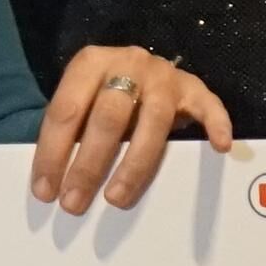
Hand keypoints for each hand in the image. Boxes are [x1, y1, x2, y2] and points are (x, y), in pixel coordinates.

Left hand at [29, 45, 237, 211]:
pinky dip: (216, 124)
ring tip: (116, 199)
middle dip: (88, 165)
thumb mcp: (80, 100)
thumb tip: (51, 186)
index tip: (45, 192)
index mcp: (90, 62)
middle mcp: (128, 63)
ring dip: (133, 165)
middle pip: (108, 117)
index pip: (65, 110)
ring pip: (151, 121)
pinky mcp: (193, 87)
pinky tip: (219, 148)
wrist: (139, 65)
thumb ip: (69, 132)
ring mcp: (164, 75)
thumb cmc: (102, 93)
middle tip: (75, 203)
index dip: (53, 153)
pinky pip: (208, 105)